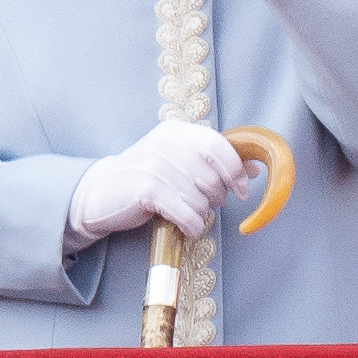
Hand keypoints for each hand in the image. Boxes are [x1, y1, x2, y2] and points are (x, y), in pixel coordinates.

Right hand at [69, 120, 251, 241]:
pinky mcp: (146, 188)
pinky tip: (183, 225)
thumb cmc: (147, 178)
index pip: (218, 146)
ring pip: (201, 200)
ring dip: (199, 214)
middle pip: (213, 177)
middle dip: (215, 197)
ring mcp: (154, 165)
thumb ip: (215, 161)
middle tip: (200, 202)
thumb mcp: (179, 161)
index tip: (242, 189)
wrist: (101, 191)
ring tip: (183, 211)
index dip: (236, 171)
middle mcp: (165, 143)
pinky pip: (187, 213)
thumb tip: (255, 167)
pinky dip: (190, 225)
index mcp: (177, 132)